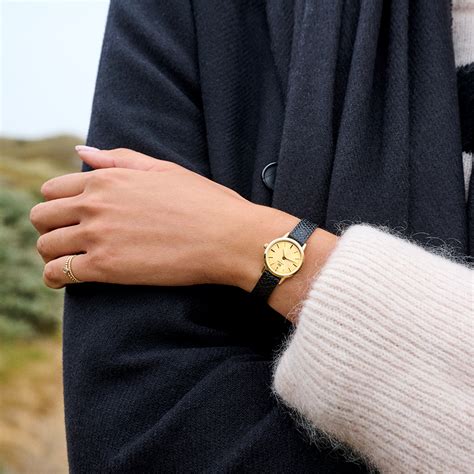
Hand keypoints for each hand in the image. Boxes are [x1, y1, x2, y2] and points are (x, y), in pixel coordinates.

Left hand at [30, 147, 261, 288]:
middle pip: (42, 217)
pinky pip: (58, 273)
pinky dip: (56, 277)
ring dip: (52, 254)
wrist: (228, 237)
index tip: (72, 219)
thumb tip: (81, 151)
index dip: (60, 205)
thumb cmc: (203, 203)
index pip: (53, 190)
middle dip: (51, 228)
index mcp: (107, 179)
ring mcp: (98, 235)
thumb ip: (118, 159)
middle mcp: (95, 204)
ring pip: (45, 245)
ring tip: (71, 260)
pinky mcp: (106, 267)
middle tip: (70, 240)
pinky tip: (68, 279)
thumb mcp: (163, 169)